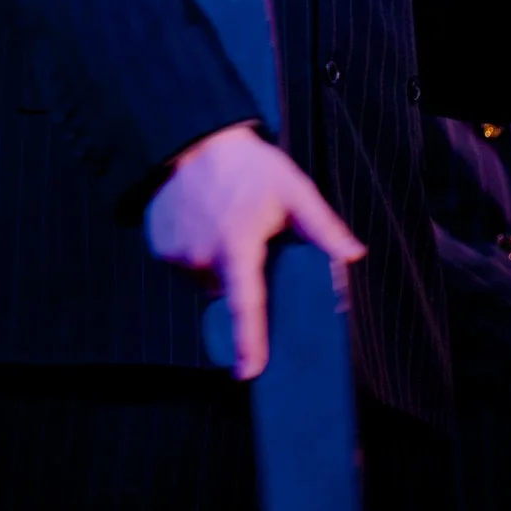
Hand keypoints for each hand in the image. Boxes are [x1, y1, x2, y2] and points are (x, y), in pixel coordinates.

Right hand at [145, 123, 365, 379]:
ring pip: (203, 277)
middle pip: (226, 289)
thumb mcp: (292, 189)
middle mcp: (201, 256)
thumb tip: (353, 256)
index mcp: (236, 248)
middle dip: (240, 273)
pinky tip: (201, 221)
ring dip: (216, 262)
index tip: (249, 372)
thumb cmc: (248, 165)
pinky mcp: (158, 246)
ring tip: (223, 222)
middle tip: (248, 237)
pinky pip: (182, 263)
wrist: (193, 137)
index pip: (246, 305)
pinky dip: (193, 251)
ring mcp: (174, 253)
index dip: (250, 342)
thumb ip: (321, 226)